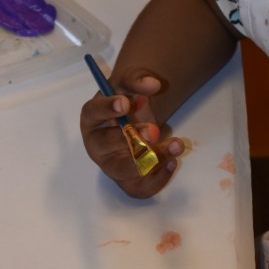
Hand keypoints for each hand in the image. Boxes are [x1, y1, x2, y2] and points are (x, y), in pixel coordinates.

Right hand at [80, 67, 184, 198]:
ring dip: (151, 159)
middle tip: (155, 129)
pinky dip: (157, 179)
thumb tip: (153, 84)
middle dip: (131, 138)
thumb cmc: (127, 99)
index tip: (126, 103)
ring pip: (124, 170)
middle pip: (106, 146)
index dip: (107, 109)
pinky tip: (172, 162)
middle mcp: (96, 145)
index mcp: (92, 118)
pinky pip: (139, 189)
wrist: (136, 118)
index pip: (93, 113)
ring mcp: (110, 165)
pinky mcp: (126, 181)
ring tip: (176, 145)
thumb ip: (137, 79)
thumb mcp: (129, 83)